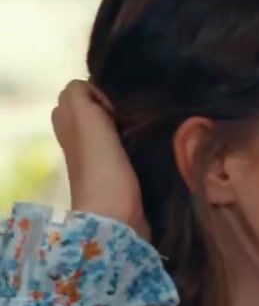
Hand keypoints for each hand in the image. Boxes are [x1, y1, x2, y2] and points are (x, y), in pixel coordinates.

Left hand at [51, 80, 149, 240]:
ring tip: (142, 132)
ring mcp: (97, 155)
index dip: (103, 92)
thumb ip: (81, 94)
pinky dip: (137, 144)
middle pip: (100, 107)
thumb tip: (95, 92)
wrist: (116, 215)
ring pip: (115, 126)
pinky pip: (126, 146)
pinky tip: (146, 149)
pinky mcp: (118, 172)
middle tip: (133, 119)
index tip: (119, 108)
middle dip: (117, 107)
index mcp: (65, 120)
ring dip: (130, 126)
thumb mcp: (83, 116)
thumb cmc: (100, 165)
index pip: (84, 90)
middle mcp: (77, 135)